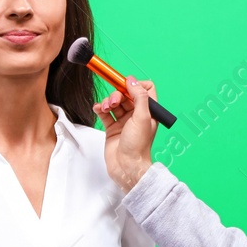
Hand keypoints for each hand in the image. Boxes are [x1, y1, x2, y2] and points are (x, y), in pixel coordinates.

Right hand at [94, 77, 158, 192]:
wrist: (127, 166)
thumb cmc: (138, 146)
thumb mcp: (143, 117)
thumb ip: (139, 97)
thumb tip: (132, 80)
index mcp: (148, 111)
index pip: (145, 89)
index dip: (135, 85)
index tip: (126, 86)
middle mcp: (136, 115)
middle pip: (126, 94)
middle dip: (117, 94)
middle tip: (114, 101)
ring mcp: (123, 121)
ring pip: (114, 102)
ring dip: (107, 101)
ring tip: (106, 108)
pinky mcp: (112, 128)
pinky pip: (104, 113)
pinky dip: (100, 108)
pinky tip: (98, 109)